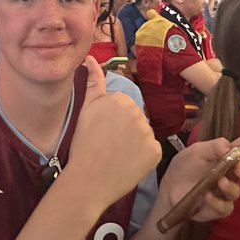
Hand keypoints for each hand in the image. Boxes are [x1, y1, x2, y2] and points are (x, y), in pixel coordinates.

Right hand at [62, 56, 160, 209]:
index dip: (112, 120)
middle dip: (125, 129)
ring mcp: (148, 132)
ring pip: (144, 134)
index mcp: (120, 99)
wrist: (87, 180)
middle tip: (108, 144)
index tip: (102, 132)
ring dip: (134, 143)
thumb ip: (93, 82)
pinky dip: (143, 158)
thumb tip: (90, 58)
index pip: (123, 106)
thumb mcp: (85, 109)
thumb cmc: (83, 145)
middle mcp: (137, 112)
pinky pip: (152, 151)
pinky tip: (128, 164)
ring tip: (116, 155)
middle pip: (136, 118)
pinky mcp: (156, 152)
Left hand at [159, 130, 239, 224]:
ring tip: (219, 181)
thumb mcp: (196, 151)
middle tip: (238, 168)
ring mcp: (226, 192)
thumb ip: (212, 147)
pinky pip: (225, 207)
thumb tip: (229, 146)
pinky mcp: (219, 208)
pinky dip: (217, 202)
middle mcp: (230, 174)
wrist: (169, 189)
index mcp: (226, 157)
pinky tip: (207, 196)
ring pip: (237, 191)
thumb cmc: (185, 166)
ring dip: (229, 186)